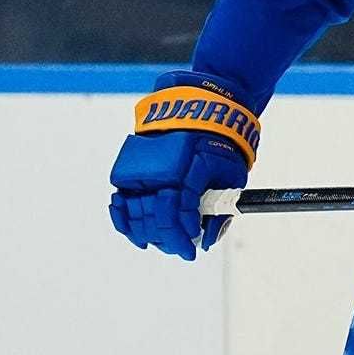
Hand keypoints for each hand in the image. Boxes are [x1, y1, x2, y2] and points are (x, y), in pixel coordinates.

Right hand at [108, 71, 256, 260]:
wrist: (200, 107)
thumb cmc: (220, 143)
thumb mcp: (233, 176)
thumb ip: (221, 210)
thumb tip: (207, 241)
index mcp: (189, 169)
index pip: (180, 214)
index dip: (185, 236)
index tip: (192, 247)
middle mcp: (161, 169)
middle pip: (157, 219)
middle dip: (170, 239)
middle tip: (181, 247)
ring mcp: (143, 168)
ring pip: (136, 214)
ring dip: (149, 233)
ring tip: (162, 241)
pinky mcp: (130, 166)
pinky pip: (121, 200)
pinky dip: (124, 218)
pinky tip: (135, 232)